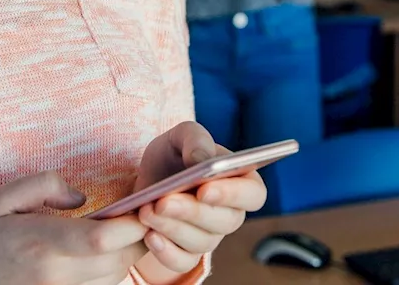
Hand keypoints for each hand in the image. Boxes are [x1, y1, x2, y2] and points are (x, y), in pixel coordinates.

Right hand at [0, 171, 147, 284]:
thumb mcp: (3, 197)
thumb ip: (44, 185)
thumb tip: (81, 197)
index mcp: (40, 243)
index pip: (101, 239)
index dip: (131, 224)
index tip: (140, 207)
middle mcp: (54, 276)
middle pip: (119, 261)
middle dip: (138, 238)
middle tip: (139, 216)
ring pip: (114, 278)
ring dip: (125, 256)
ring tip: (118, 234)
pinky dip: (109, 273)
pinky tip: (100, 256)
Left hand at [133, 123, 267, 276]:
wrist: (145, 182)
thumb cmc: (173, 156)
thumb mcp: (180, 136)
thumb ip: (195, 139)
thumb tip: (202, 160)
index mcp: (241, 181)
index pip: (253, 194)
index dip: (234, 194)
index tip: (205, 189)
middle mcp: (231, 213)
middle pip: (225, 221)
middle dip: (192, 212)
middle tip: (163, 201)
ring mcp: (210, 236)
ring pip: (202, 242)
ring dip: (172, 228)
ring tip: (146, 211)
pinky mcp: (187, 254)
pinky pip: (183, 262)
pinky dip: (166, 252)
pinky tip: (149, 235)